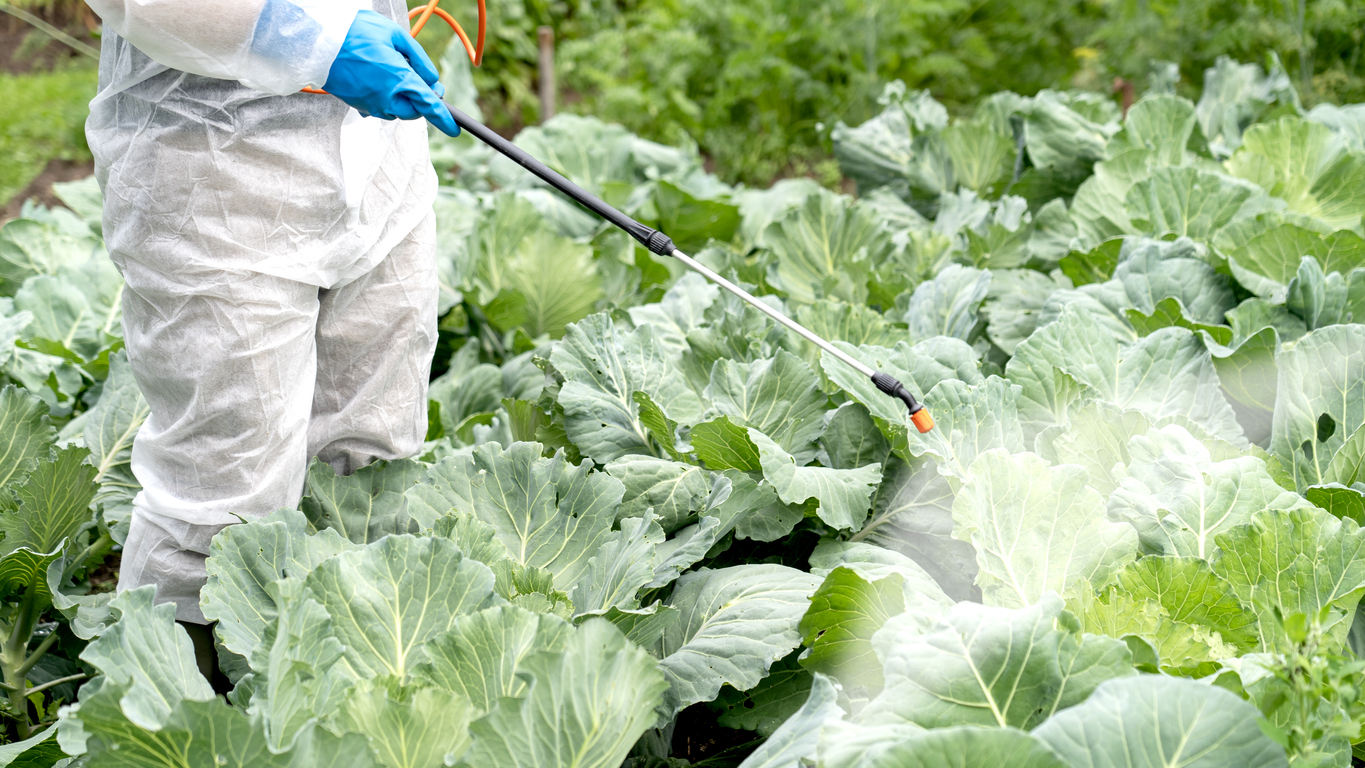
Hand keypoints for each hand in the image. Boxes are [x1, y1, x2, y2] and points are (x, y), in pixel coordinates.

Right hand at [323, 10, 460, 136]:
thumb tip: (432, 80)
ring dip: (400, 98)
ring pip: (396, 111)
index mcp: (400, 79)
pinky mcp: (357, 105)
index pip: (430, 105)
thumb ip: (419, 59)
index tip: (454, 130)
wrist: (317, 41)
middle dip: (419, 100)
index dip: (445, 119)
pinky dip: (384, 98)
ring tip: (389, 70)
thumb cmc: (356, 32)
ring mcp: (370, 105)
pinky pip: (379, 108)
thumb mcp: (396, 35)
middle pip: (414, 111)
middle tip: (419, 78)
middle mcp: (386, 98)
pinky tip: (376, 78)